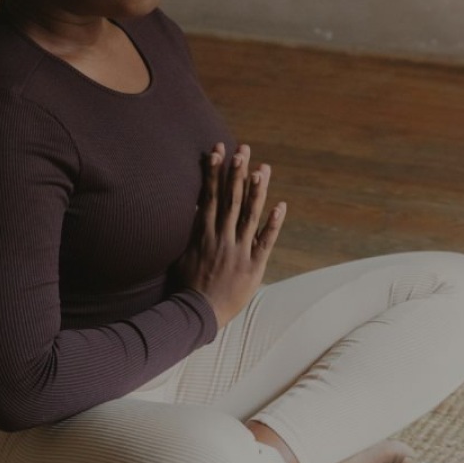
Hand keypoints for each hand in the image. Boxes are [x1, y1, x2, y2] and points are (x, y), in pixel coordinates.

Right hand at [173, 142, 285, 327]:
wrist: (195, 313)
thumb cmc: (186, 287)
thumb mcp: (182, 255)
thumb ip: (191, 233)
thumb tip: (194, 211)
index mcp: (203, 233)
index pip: (210, 196)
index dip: (214, 172)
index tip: (217, 151)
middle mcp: (222, 237)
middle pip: (232, 199)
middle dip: (237, 172)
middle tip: (242, 149)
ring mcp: (239, 250)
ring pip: (250, 215)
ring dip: (257, 190)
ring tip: (262, 168)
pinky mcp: (253, 266)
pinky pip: (265, 241)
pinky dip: (273, 223)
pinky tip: (281, 205)